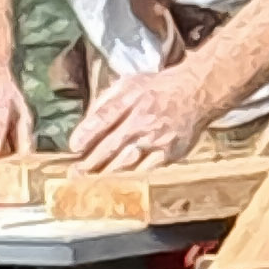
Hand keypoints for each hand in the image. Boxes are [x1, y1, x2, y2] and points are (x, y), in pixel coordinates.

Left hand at [72, 59, 226, 171]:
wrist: (195, 93)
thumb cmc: (156, 90)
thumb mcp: (128, 84)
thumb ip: (105, 103)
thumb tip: (85, 126)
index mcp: (131, 97)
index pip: (104, 116)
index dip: (86, 133)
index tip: (73, 147)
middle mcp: (144, 118)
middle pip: (112, 144)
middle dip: (91, 161)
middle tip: (75, 174)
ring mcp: (158, 138)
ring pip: (128, 161)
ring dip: (106, 174)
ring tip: (90, 183)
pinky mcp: (169, 153)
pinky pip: (146, 170)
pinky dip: (129, 178)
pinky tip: (116, 184)